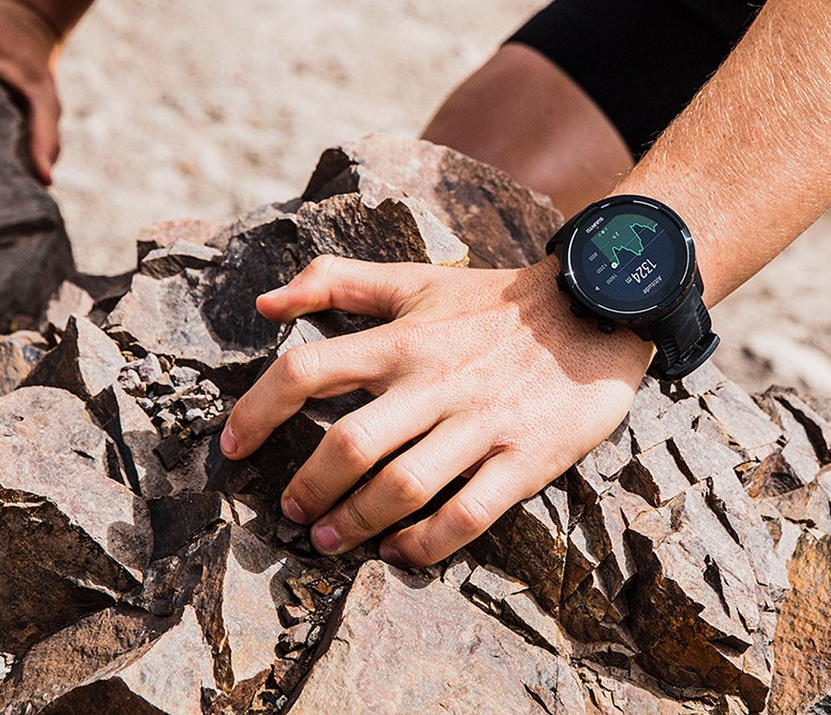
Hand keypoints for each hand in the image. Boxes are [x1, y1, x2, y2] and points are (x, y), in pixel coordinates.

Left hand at [220, 254, 651, 566]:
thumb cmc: (496, 302)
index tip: (233, 445)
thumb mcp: (416, 279)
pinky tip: (400, 551)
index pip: (308, 370)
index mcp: (403, 339)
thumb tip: (265, 304)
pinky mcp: (523, 458)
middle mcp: (434, 382)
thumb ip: (338, 282)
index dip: (258, 410)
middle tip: (291, 510)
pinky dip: (425, 543)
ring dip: (353, 522)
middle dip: (307, 487)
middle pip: (349, 444)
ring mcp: (480, 423)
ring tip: (329, 538)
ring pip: (401, 487)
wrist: (597, 310)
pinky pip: (467, 514)